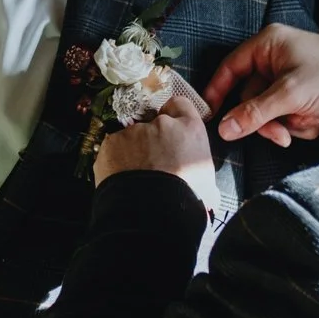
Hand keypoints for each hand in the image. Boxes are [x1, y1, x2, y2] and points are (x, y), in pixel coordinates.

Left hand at [95, 98, 219, 210]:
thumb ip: (201, 176)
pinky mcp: (110, 144)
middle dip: (152, 138)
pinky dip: (115, 161)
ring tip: (135, 176)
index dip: (174, 115)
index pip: (180, 104)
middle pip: (153, 122)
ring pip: (131, 137)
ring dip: (132, 151)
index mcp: (189, 129)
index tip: (171, 129)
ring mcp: (133, 132)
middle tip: (153, 162)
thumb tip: (208, 195)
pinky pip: (113, 150)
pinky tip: (121, 179)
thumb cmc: (185, 200)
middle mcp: (161, 124)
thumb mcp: (206, 184)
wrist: (152, 213)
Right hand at [205, 25, 318, 147]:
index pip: (230, 68)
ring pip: (270, 112)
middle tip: (281, 135)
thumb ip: (255, 113)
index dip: (217, 91)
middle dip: (268, 120)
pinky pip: (288, 117)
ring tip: (311, 119)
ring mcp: (290, 79)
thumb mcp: (291, 95)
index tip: (211, 115)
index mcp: (269, 45)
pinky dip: (302, 123)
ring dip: (288, 124)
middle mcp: (276, 59)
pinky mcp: (303, 96)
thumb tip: (223, 130)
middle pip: (250, 99)